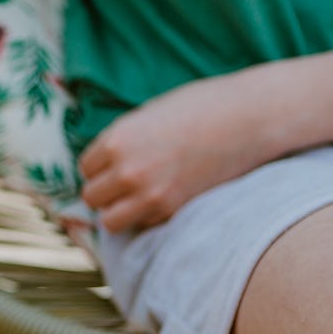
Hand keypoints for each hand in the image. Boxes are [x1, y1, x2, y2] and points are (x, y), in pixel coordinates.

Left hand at [78, 76, 269, 232]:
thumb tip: (100, 165)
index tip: (115, 164)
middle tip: (125, 183)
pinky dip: (146, 218)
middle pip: (91, 197)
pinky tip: (163, 199)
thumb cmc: (199, 108)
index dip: (100, 167)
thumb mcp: (147, 116)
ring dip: (118, 212)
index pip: (85, 168)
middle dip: (105, 191)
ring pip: (109, 221)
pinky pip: (142, 225)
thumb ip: (120, 141)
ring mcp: (150, 195)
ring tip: (136, 199)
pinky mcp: (172, 211)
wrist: (248, 118)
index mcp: (116, 141)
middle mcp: (127, 171)